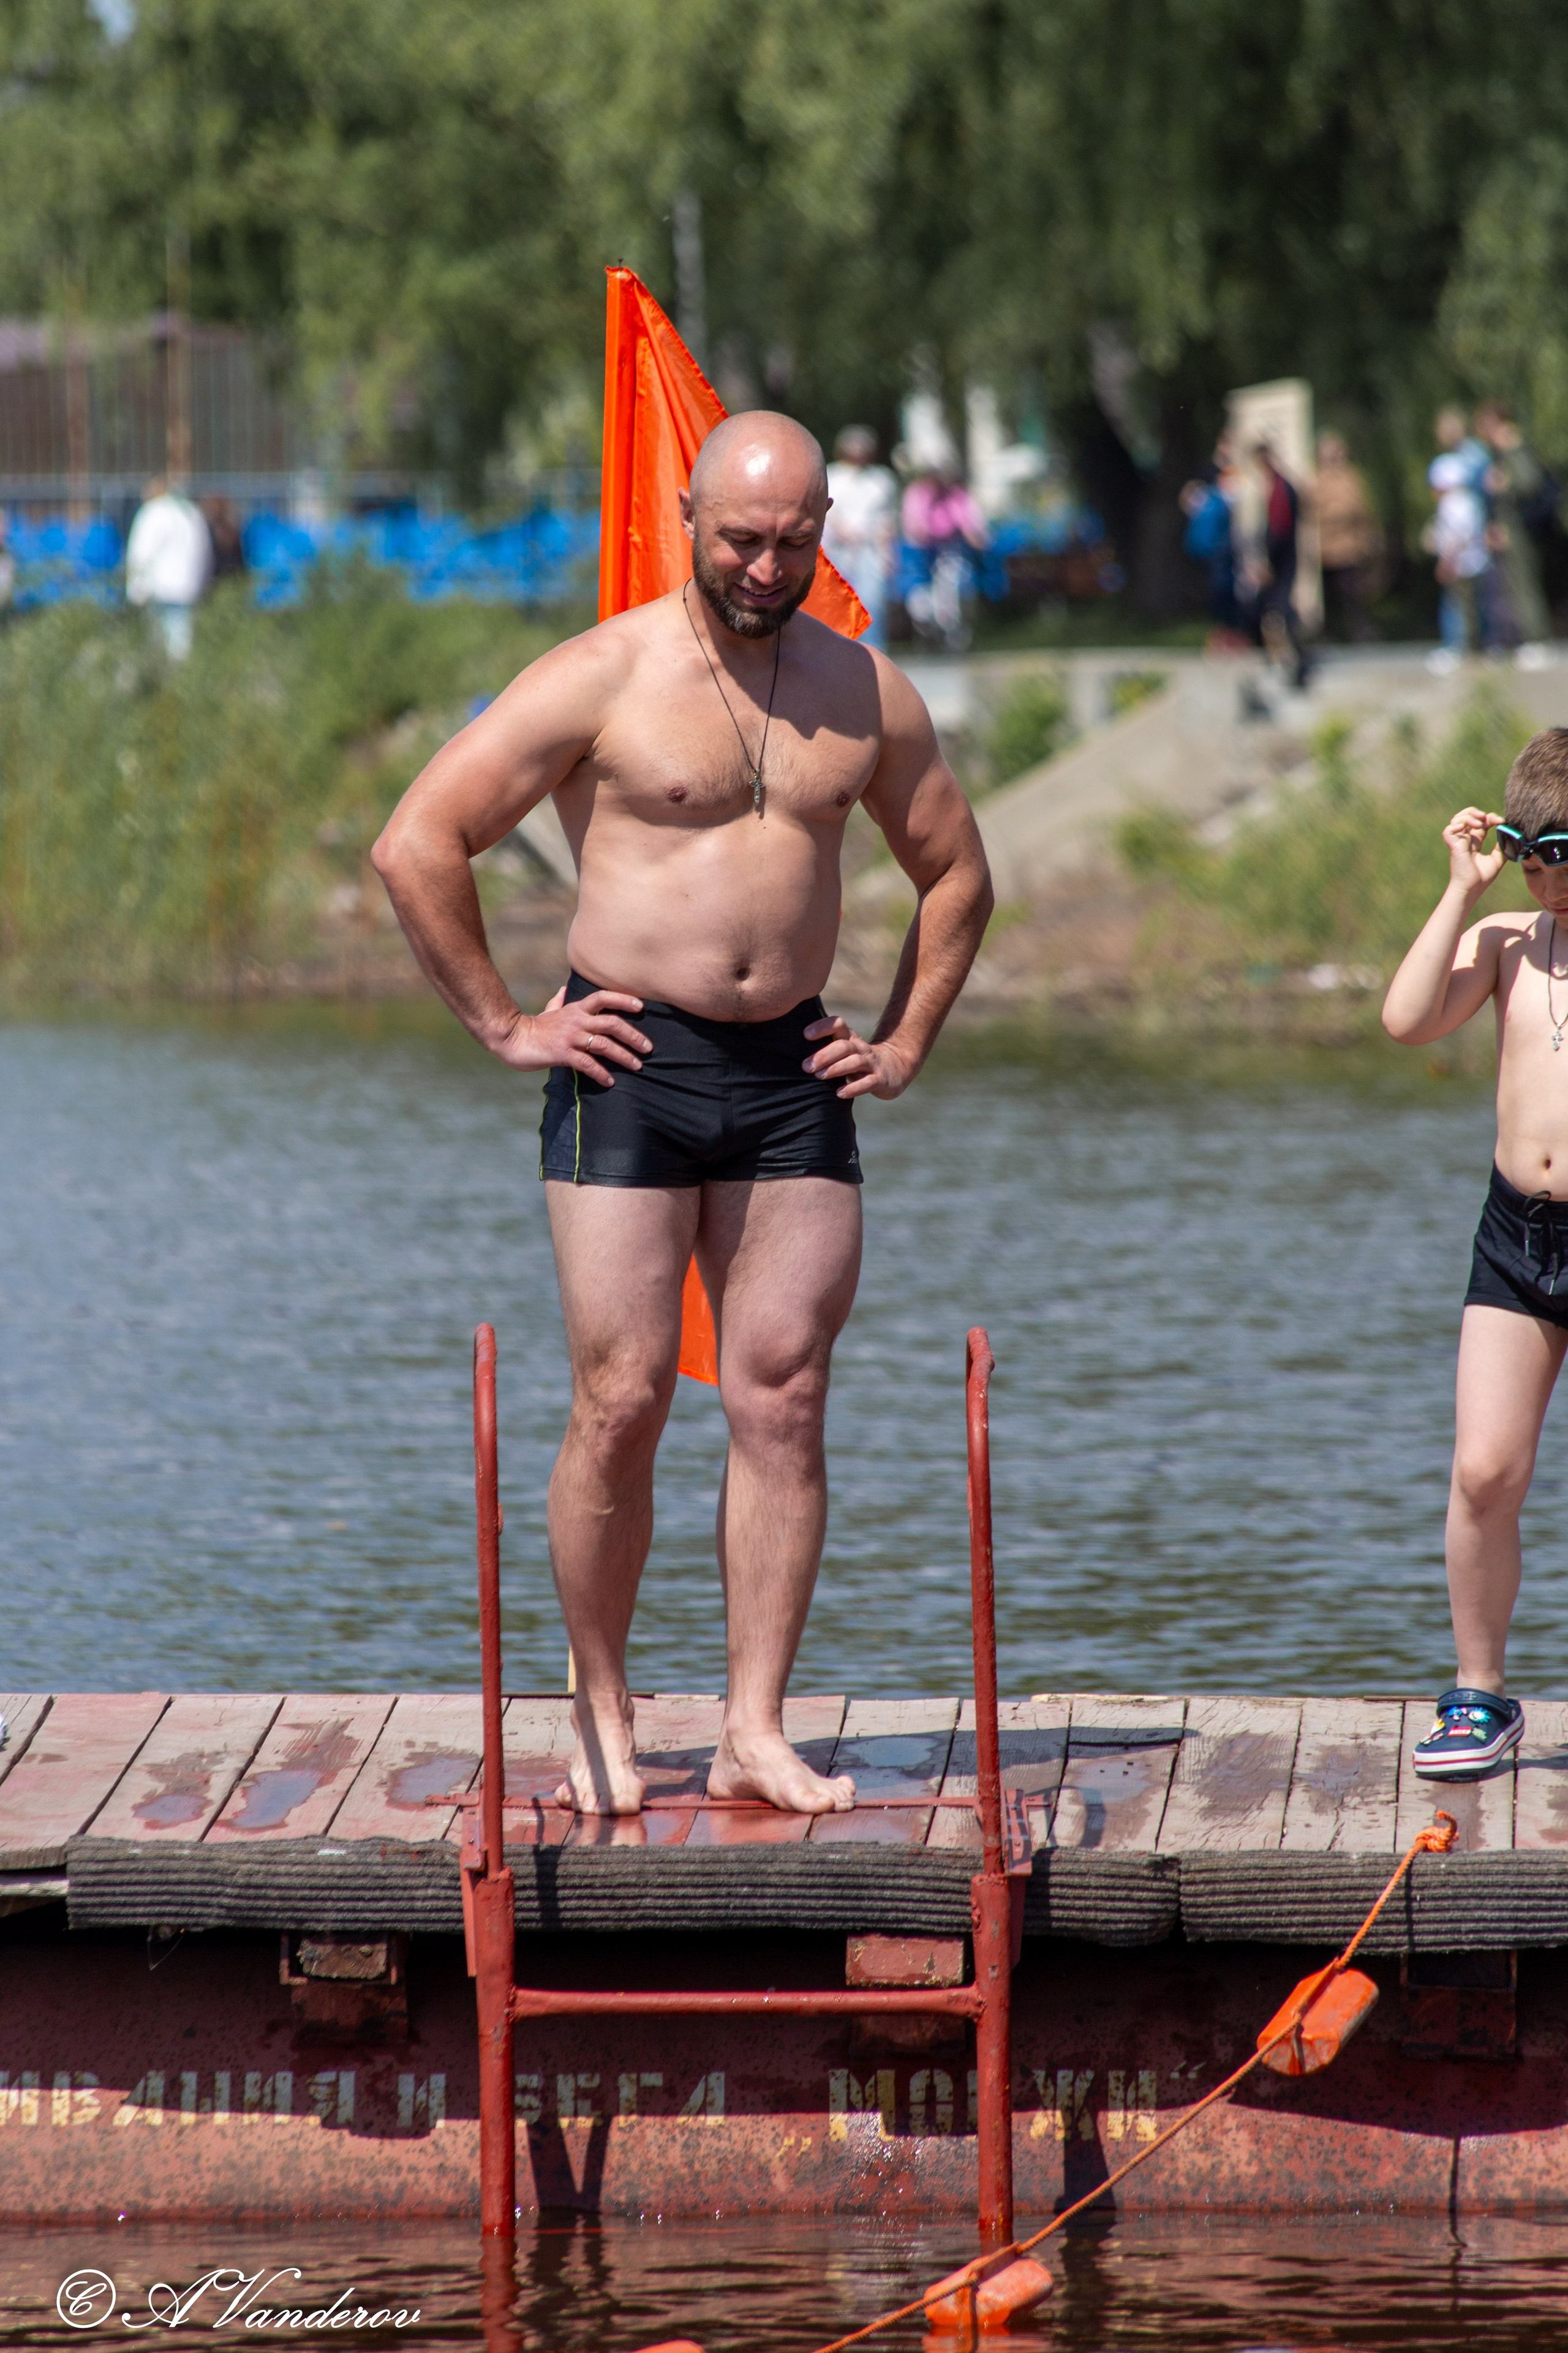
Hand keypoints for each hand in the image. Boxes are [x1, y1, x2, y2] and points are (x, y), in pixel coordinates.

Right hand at [495, 985, 649, 1085]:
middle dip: (633, 1035)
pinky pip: (588, 1064)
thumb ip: (559, 1001)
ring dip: (624, 1056)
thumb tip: (563, 990)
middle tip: (647, 1048)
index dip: (624, 999)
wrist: (513, 1039)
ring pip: (604, 1044)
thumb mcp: (548, 1011)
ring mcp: (570, 1037)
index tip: (641, 1006)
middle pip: (612, 1023)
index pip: (603, 997)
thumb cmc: (533, 1027)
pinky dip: (601, 1073)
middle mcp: (576, 1020)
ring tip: (637, 1065)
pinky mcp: (563, 1054)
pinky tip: (610, 1081)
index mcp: (576, 1009)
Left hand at [802, 1013, 914, 1099]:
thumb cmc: (860, 1060)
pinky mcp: (880, 1079)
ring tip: (819, 1076)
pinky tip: (839, 1094)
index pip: (838, 1025)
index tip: (805, 1035)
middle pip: (843, 1046)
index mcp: (851, 1039)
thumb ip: (827, 1048)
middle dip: (823, 1055)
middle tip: (806, 1066)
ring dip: (835, 1069)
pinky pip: (867, 1083)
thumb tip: (793, 1050)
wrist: (895, 1068)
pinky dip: (853, 1088)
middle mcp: (861, 1048)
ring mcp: (871, 1064)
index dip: (822, 1027)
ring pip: (854, 1062)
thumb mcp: (846, 1050)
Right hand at [1443, 806, 1505, 897]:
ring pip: (1457, 819)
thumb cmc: (1481, 878)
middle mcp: (1466, 839)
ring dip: (1469, 816)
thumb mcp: (1497, 860)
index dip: (1490, 818)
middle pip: (1466, 816)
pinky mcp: (1453, 846)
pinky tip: (1465, 827)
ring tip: (1479, 823)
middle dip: (1476, 812)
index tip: (1501, 821)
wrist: (1471, 889)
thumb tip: (1509, 834)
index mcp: (1475, 842)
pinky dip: (1455, 825)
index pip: (1481, 822)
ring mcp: (1458, 842)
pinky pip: (1448, 830)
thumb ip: (1502, 847)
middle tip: (1486, 817)